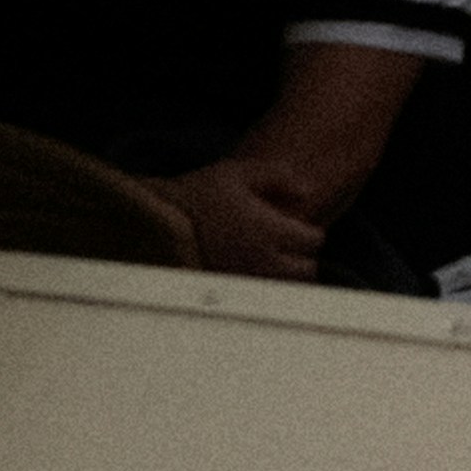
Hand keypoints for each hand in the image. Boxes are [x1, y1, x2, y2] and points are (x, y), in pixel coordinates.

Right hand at [164, 156, 332, 281]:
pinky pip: (260, 297)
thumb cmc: (197, 196)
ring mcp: (247, 280)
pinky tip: (248, 269)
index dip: (309, 233)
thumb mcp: (238, 173)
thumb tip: (306, 191)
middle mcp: (264, 260)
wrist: (156, 226)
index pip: (314, 241)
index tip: (295, 226)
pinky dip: (262, 286)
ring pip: (284, 287)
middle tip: (286, 246)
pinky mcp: (229, 294)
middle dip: (303, 258)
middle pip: (306, 271)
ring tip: (267, 258)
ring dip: (284, 275)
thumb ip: (278, 178)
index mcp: (270, 230)